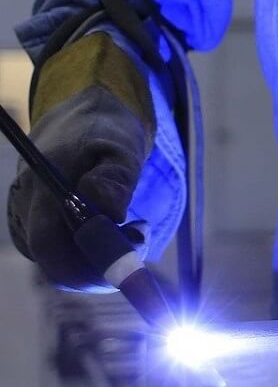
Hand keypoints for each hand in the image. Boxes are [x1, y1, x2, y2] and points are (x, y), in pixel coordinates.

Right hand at [7, 34, 154, 290]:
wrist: (81, 120)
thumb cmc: (105, 132)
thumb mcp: (120, 147)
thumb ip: (115, 179)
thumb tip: (108, 213)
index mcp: (42, 189)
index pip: (50, 247)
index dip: (87, 265)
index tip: (132, 252)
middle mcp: (28, 212)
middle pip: (58, 265)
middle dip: (102, 266)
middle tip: (140, 238)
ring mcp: (31, 223)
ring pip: (65, 263)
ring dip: (102, 258)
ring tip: (133, 226)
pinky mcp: (42, 229)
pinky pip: (68, 255)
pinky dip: (95, 253)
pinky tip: (116, 228)